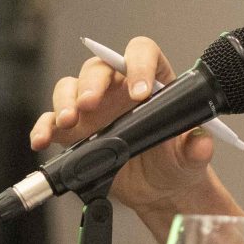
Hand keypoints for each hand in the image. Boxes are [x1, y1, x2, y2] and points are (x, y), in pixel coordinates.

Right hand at [28, 36, 230, 222]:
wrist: (159, 190)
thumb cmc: (176, 162)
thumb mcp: (191, 157)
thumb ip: (197, 149)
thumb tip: (201, 143)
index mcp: (152, 81)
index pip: (142, 53)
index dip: (139, 64)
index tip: (140, 92)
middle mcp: (118, 87)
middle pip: (99, 67)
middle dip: (92, 83)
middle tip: (92, 104)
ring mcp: (93, 108)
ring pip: (71, 88)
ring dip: (66, 101)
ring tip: (70, 121)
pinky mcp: (74, 131)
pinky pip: (52, 121)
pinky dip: (44, 127)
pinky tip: (43, 139)